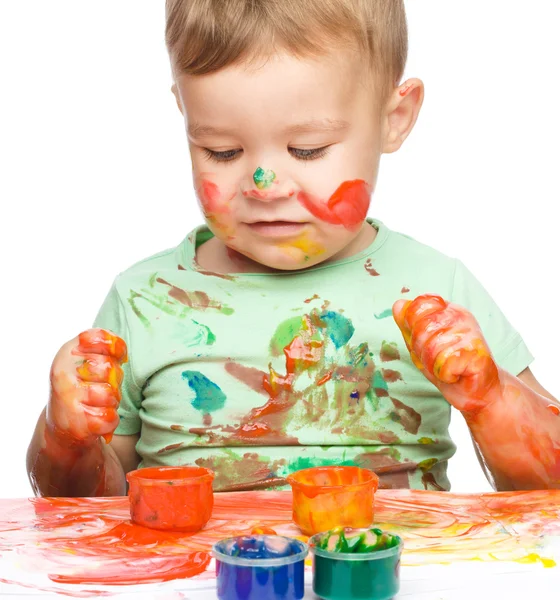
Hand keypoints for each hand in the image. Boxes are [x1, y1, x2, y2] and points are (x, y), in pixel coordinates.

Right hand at [47, 329, 127, 444]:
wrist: (63, 424)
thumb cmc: (84, 386)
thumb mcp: (87, 359)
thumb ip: (105, 348)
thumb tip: (122, 355)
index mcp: (68, 352)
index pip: (100, 338)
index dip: (116, 349)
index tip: (117, 357)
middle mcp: (62, 372)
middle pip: (110, 368)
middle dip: (115, 380)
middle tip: (101, 386)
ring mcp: (67, 398)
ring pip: (111, 394)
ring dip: (112, 401)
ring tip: (98, 403)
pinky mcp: (75, 423)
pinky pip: (109, 417)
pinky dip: (109, 420)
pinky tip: (95, 418)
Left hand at [392, 295, 499, 412]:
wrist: (478, 390)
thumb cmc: (448, 366)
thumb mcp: (421, 344)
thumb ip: (408, 325)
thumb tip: (397, 305)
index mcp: (446, 309)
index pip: (417, 306)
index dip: (413, 327)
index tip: (425, 341)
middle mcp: (460, 316)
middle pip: (420, 329)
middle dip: (422, 351)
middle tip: (437, 359)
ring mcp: (470, 332)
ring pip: (431, 348)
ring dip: (433, 365)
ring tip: (447, 367)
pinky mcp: (476, 352)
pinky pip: (443, 363)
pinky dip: (445, 374)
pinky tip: (457, 373)